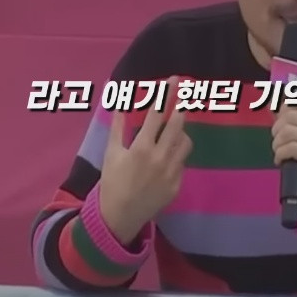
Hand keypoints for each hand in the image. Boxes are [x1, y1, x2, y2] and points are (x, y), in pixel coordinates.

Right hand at [98, 76, 191, 244]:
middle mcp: (159, 158)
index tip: (173, 80)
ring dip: (180, 132)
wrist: (119, 216)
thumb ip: (117, 126)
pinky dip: (176, 155)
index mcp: (141, 148)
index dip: (166, 94)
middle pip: (177, 124)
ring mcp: (171, 172)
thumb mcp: (111, 153)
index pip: (157, 114)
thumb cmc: (112, 181)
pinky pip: (182, 162)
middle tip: (184, 95)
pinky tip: (166, 157)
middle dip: (181, 106)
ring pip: (185, 142)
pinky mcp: (177, 184)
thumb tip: (118, 102)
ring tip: (173, 128)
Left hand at [271, 103, 296, 205]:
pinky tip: (282, 160)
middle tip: (279, 142)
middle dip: (277, 131)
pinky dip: (279, 155)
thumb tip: (278, 104)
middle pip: (289, 116)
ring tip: (280, 151)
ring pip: (287, 132)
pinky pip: (290, 148)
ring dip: (277, 144)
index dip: (283, 111)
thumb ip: (289, 113)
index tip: (282, 123)